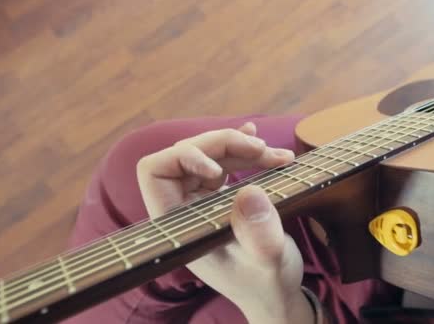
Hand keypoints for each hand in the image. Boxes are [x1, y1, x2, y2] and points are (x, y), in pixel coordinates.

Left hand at [136, 123, 313, 323]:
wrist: (276, 294)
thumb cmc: (267, 286)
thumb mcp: (269, 262)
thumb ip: (259, 234)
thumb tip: (249, 191)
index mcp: (179, 226)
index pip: (155, 173)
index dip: (183, 158)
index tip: (218, 171)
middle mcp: (185, 209)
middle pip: (186, 154)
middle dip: (224, 144)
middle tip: (263, 149)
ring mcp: (202, 202)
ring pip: (210, 154)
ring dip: (242, 147)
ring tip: (278, 155)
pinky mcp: (221, 199)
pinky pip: (225, 162)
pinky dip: (242, 150)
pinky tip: (258, 141)